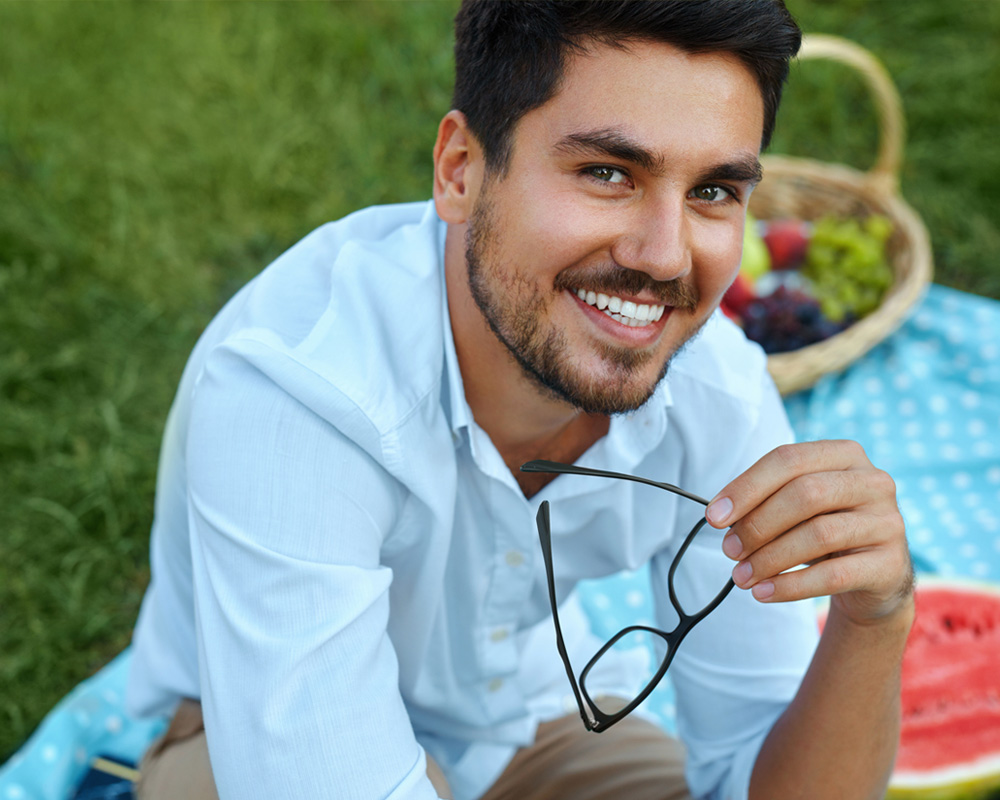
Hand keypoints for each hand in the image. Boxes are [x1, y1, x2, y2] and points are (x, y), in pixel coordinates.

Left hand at [704, 439, 913, 624]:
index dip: (746, 487)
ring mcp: (888, 522)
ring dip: (770, 559)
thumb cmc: (823, 528)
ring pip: (818, 534)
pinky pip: (834, 575)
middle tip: (728, 550)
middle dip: (757, 524)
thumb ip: (764, 502)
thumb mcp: (796, 507)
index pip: (788, 459)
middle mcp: (872, 481)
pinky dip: (791, 586)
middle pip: (805, 494)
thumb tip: (721, 517)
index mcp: (844, 454)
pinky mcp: (891, 564)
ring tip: (741, 576)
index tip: (713, 516)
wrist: (872, 576)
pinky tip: (764, 593)